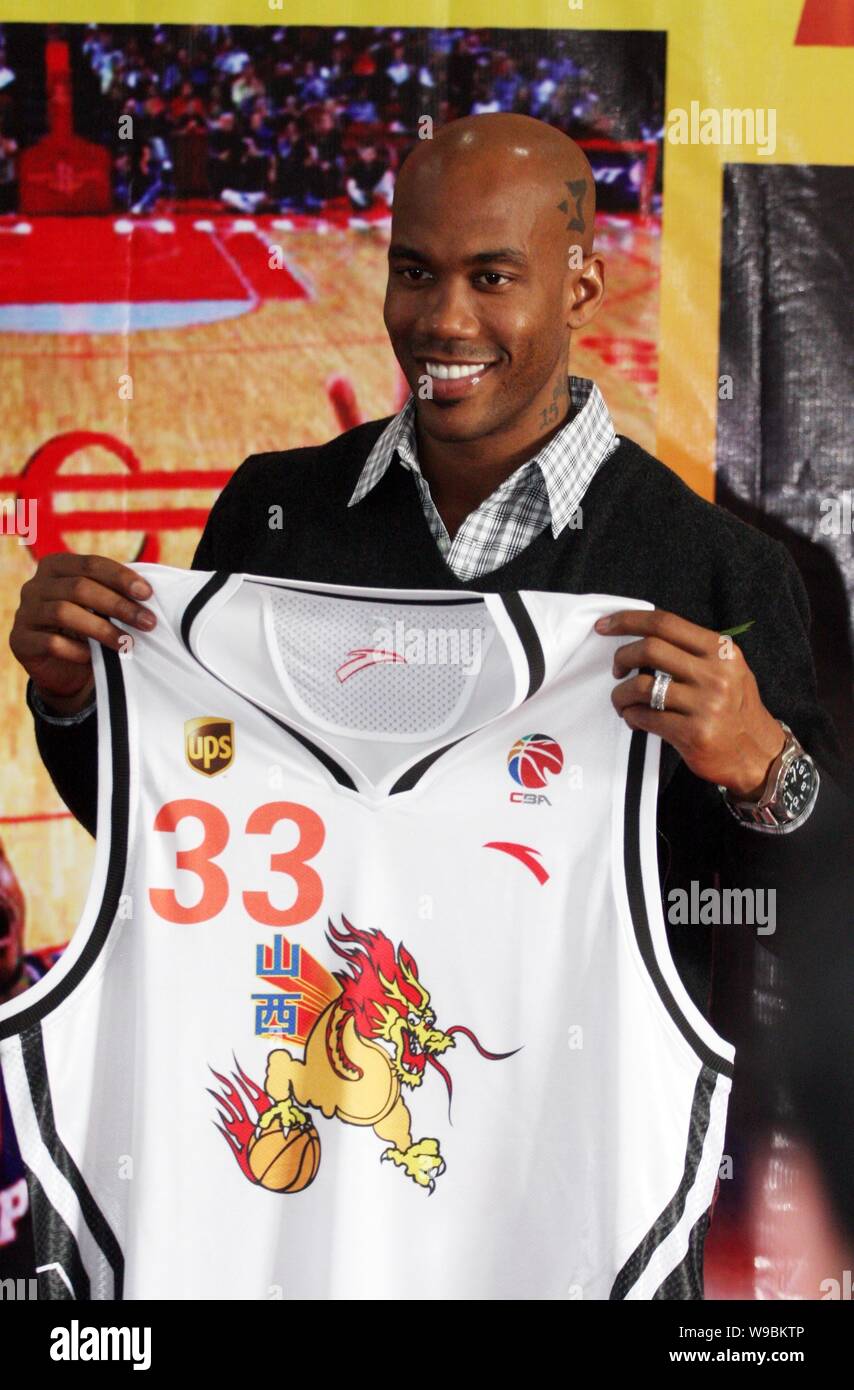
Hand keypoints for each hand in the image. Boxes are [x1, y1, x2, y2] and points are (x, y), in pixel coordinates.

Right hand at [9, 553, 156, 714]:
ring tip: (128, 642)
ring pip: (64, 613)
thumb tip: (151, 592)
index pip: (90, 564)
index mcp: (55, 566)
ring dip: (102, 629)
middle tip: (148, 622)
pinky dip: (77, 650)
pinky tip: (95, 657)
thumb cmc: (87, 627)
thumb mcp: (100, 606)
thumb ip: (117, 593)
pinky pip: (50, 643)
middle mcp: (35, 585)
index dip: (121, 577)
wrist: (61, 667)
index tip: (148, 594)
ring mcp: (25, 613)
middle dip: (118, 605)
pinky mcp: (20, 641)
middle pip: (78, 588)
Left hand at [595, 608, 786, 798]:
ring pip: (641, 686)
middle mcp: (716, 674)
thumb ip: (693, 650)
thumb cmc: (735, 708)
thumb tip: (643, 635)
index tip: (605, 625)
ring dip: (621, 694)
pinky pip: (645, 717)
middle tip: (617, 670)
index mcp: (721, 650)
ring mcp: (705, 705)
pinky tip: (635, 719)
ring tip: (623, 702)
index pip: (666, 623)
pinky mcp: (693, 733)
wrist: (759, 755)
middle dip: (622, 657)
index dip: (629, 620)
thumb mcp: (727, 668)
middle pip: (649, 649)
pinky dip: (631, 716)